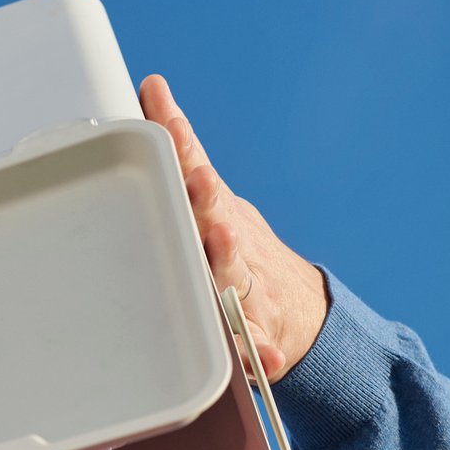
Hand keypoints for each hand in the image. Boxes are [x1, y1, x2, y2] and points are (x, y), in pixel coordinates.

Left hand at [139, 74, 328, 380]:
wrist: (297, 311)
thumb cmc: (235, 248)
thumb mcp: (212, 198)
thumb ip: (180, 151)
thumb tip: (153, 88)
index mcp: (217, 217)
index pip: (196, 179)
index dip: (183, 152)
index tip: (170, 127)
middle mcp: (234, 251)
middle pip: (219, 223)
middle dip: (208, 202)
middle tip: (199, 181)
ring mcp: (249, 293)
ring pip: (236, 278)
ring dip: (230, 259)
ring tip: (223, 240)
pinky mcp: (257, 340)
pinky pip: (257, 351)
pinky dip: (263, 356)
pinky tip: (266, 360)